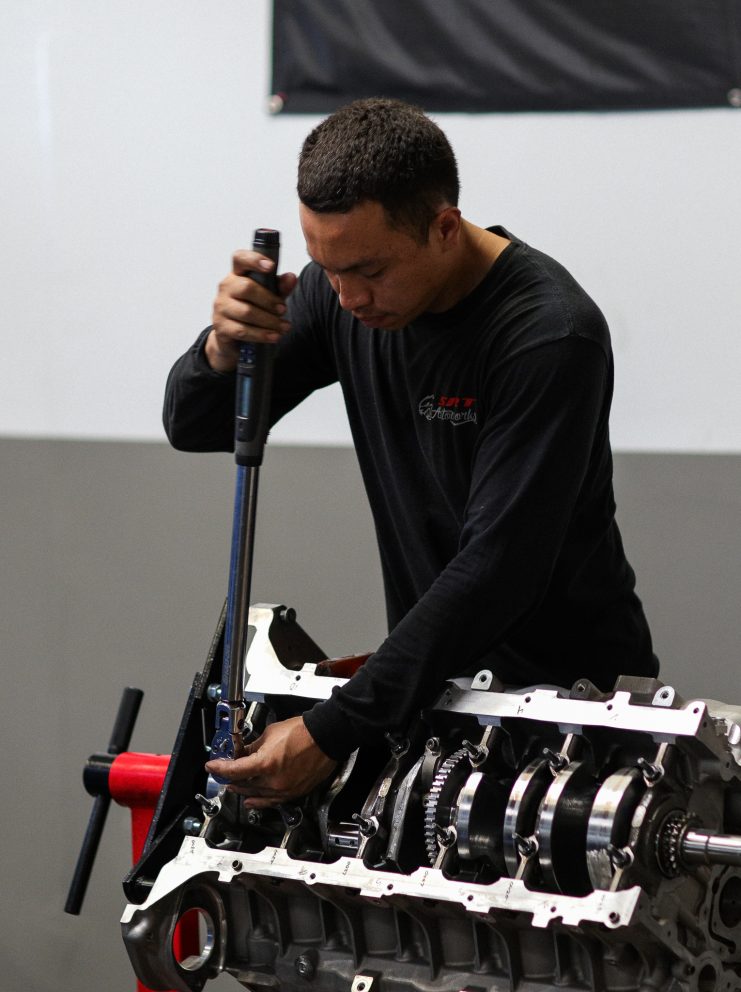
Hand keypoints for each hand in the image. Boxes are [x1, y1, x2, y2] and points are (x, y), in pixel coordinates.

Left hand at [205, 715, 336, 807]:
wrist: (325, 737)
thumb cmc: (303, 732)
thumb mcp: (270, 734)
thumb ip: (254, 747)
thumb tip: (244, 753)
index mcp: (265, 764)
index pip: (234, 771)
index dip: (220, 769)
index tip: (212, 766)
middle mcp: (273, 781)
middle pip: (243, 784)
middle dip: (230, 778)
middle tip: (223, 773)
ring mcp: (284, 789)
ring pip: (256, 795)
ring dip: (243, 790)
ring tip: (234, 786)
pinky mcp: (294, 792)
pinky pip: (272, 801)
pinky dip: (260, 801)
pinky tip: (252, 801)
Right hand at [206, 250, 297, 371]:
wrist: (234, 338)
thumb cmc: (253, 310)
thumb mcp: (269, 297)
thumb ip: (280, 287)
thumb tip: (292, 277)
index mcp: (237, 274)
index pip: (240, 258)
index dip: (254, 259)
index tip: (271, 266)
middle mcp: (225, 287)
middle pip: (247, 288)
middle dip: (269, 300)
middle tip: (283, 310)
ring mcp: (221, 307)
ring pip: (247, 312)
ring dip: (269, 321)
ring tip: (284, 327)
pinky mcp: (220, 327)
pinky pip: (243, 330)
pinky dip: (262, 334)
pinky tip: (274, 336)